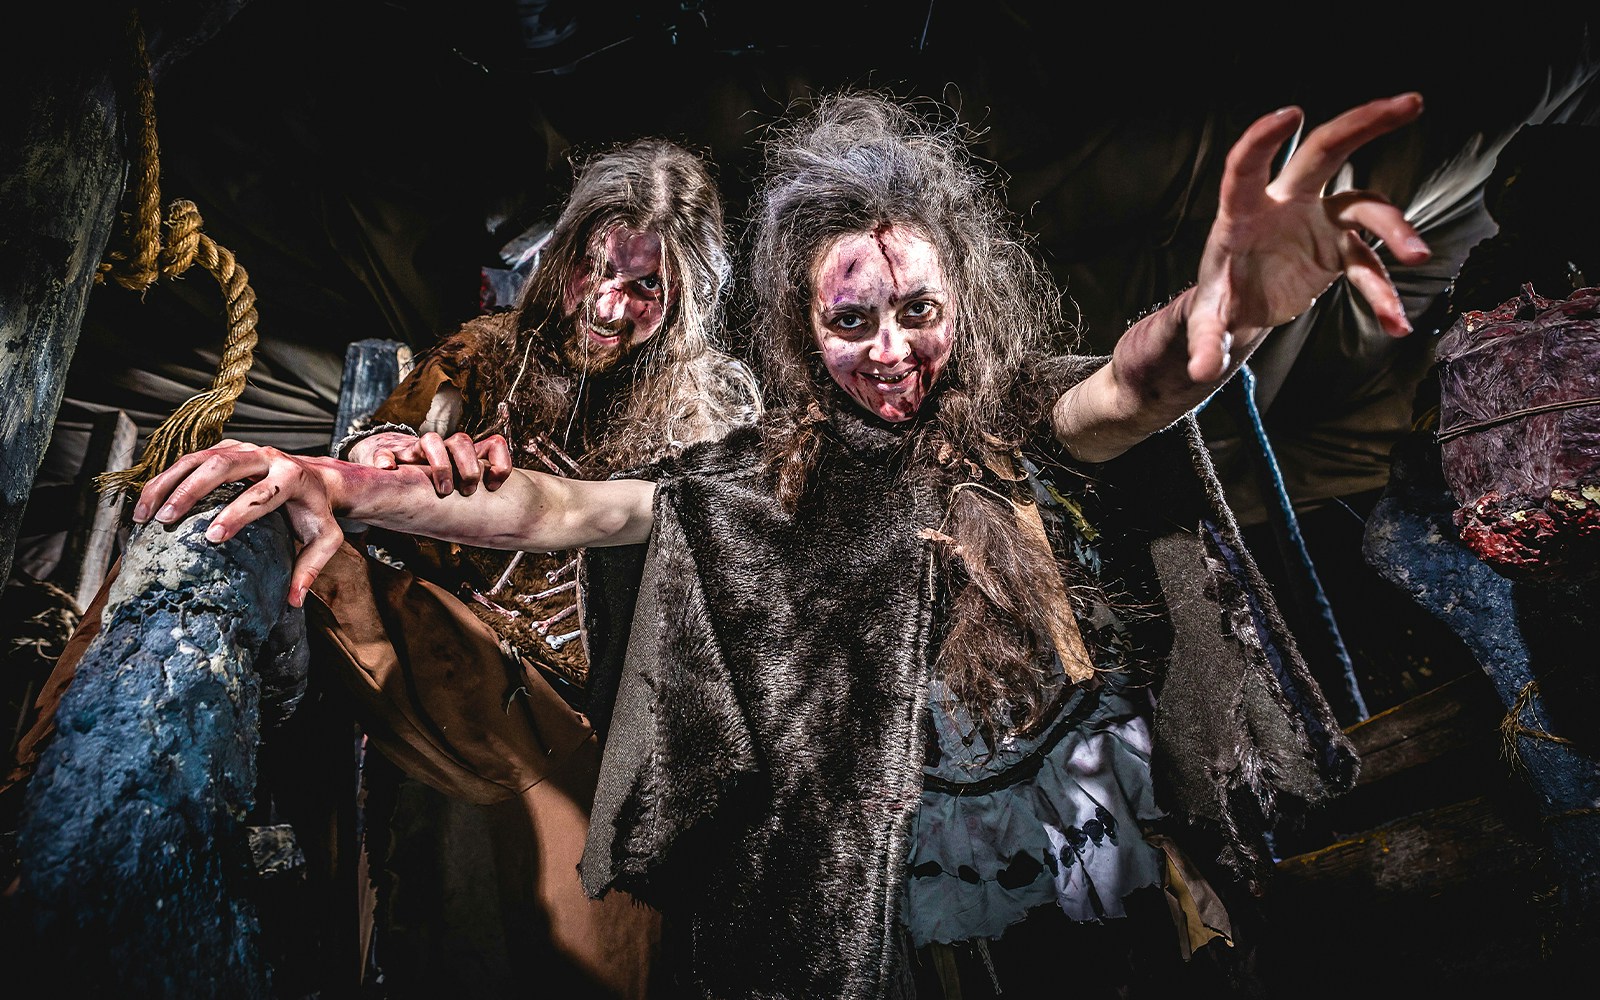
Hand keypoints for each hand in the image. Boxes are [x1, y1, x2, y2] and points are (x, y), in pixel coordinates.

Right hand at [132, 439, 347, 607]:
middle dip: (191, 492)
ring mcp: (244, 449)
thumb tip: (293, 601)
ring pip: (199, 458)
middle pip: (223, 465)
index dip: (236, 514)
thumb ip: (311, 568)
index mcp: (292, 477)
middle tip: (165, 520)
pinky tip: (147, 503)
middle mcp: (267, 456)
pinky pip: (190, 459)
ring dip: (168, 484)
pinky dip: (166, 479)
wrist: (317, 477)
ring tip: (145, 515)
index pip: (262, 494)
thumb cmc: (316, 512)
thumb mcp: (325, 539)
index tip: (212, 537)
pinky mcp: (226, 448)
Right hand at [346, 430, 512, 496]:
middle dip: (469, 468)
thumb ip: (478, 497)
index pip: (492, 445)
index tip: (494, 486)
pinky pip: (385, 452)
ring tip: (442, 490)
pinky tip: (387, 470)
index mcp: (465, 457)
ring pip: (431, 440)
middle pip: (462, 441)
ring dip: (440, 464)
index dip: (499, 462)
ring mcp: (417, 451)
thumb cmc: (433, 483)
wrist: (394, 467)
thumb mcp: (460, 489)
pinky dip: (385, 460)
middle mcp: (443, 449)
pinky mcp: (391, 455)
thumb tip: (504, 523)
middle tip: (467, 492)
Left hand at [1186, 92, 1432, 381]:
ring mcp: (1318, 220)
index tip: (1292, 113)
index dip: (1264, 140)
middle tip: (1413, 102)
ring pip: (1365, 205)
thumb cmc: (1218, 303)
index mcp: (1243, 212)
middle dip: (1366, 123)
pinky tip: (1397, 325)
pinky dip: (1383, 293)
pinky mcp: (1339, 247)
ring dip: (1396, 227)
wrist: (1241, 308)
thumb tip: (1201, 371)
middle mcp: (1285, 203)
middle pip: (1326, 151)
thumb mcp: (1207, 325)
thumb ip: (1205, 343)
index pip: (1247, 166)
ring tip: (1419, 258)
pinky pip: (1370, 264)